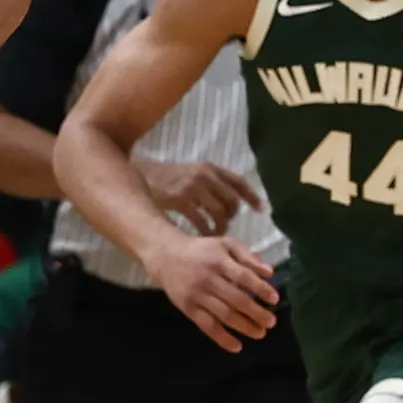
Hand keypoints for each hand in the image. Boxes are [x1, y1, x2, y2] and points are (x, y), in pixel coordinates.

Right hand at [136, 159, 263, 236]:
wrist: (143, 175)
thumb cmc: (169, 177)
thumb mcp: (193, 172)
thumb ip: (211, 181)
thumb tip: (234, 199)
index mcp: (210, 168)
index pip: (238, 181)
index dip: (250, 196)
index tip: (259, 209)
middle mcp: (204, 176)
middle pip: (231, 200)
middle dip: (232, 215)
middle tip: (226, 222)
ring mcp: (192, 188)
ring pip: (219, 212)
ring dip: (221, 226)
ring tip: (217, 232)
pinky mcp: (181, 200)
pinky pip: (202, 220)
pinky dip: (207, 230)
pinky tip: (205, 234)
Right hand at [142, 235, 278, 352]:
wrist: (166, 256)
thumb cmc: (202, 251)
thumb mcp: (225, 244)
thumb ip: (247, 256)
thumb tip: (269, 272)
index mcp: (219, 261)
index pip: (243, 277)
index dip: (260, 288)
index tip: (274, 299)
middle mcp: (208, 278)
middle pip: (236, 299)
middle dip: (257, 313)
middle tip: (271, 322)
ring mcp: (197, 295)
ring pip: (224, 315)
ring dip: (244, 327)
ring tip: (260, 333)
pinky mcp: (188, 308)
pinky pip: (206, 326)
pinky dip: (222, 338)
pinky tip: (237, 346)